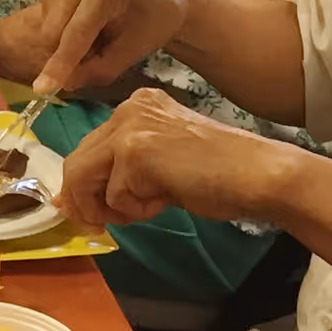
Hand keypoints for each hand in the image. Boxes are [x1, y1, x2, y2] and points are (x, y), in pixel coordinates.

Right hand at [33, 0, 191, 95]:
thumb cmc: (150, 23)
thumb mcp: (132, 52)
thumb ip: (98, 70)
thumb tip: (63, 83)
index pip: (76, 32)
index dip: (60, 63)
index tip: (42, 90)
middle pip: (53, 32)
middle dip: (67, 54)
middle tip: (97, 52)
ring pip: (46, 28)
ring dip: (63, 43)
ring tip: (94, 35)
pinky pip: (45, 20)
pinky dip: (60, 31)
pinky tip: (82, 23)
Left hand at [57, 89, 287, 230]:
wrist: (259, 175)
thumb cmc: (219, 174)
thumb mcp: (161, 162)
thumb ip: (122, 171)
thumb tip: (71, 199)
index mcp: (135, 106)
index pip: (89, 148)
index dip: (82, 184)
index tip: (86, 210)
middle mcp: (127, 109)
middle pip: (77, 162)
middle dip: (83, 200)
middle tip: (100, 224)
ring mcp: (129, 128)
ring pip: (84, 178)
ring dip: (109, 206)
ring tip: (147, 209)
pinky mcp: (134, 152)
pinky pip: (114, 196)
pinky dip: (136, 209)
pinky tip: (165, 200)